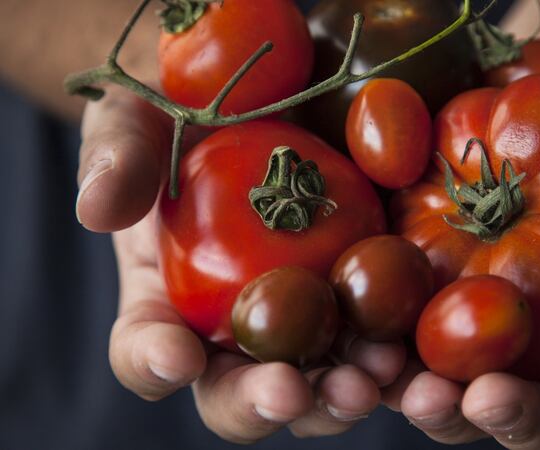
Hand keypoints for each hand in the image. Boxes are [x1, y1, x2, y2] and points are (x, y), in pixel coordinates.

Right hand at [75, 86, 406, 443]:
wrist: (258, 95)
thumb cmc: (181, 115)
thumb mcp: (139, 122)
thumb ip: (119, 159)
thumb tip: (97, 207)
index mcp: (167, 303)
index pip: (146, 350)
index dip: (153, 360)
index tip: (175, 354)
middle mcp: (236, 330)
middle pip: (241, 392)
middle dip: (264, 400)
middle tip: (290, 391)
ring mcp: (305, 319)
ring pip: (319, 383)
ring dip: (342, 393)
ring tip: (370, 377)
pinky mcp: (364, 297)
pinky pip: (382, 339)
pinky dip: (403, 358)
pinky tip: (422, 355)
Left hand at [385, 72, 539, 448]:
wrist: (503, 116)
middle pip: (538, 417)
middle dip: (515, 417)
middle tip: (483, 398)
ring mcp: (471, 343)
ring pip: (457, 404)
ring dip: (435, 406)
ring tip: (410, 386)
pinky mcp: (408, 321)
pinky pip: (390, 357)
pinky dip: (373, 362)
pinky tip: (355, 345)